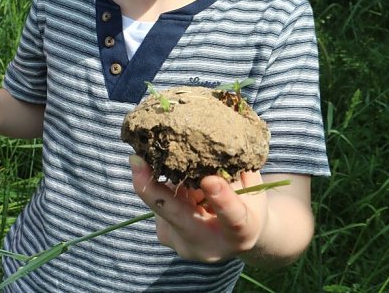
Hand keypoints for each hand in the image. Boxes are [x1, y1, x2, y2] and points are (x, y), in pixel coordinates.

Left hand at [129, 155, 267, 262]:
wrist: (237, 235)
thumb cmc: (247, 202)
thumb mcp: (252, 186)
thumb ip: (235, 171)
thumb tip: (211, 142)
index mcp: (243, 233)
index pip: (234, 219)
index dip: (222, 200)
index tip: (210, 180)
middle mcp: (210, 246)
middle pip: (178, 217)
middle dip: (154, 189)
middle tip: (136, 160)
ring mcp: (183, 245)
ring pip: (165, 204)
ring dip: (168, 183)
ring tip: (189, 177)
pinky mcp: (165, 237)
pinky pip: (159, 204)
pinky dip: (166, 188)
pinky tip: (181, 188)